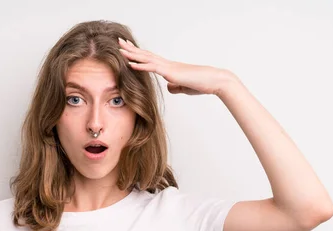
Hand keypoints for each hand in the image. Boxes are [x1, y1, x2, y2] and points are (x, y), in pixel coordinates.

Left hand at [117, 37, 236, 95]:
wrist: (213, 81)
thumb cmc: (201, 84)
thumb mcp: (183, 87)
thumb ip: (175, 87)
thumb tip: (169, 87)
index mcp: (169, 68)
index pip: (150, 59)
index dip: (138, 54)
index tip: (127, 49)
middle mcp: (167, 64)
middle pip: (145, 54)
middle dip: (131, 49)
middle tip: (119, 42)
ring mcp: (168, 67)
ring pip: (147, 58)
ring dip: (132, 54)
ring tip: (120, 49)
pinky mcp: (171, 73)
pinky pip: (152, 68)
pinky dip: (141, 65)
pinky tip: (131, 63)